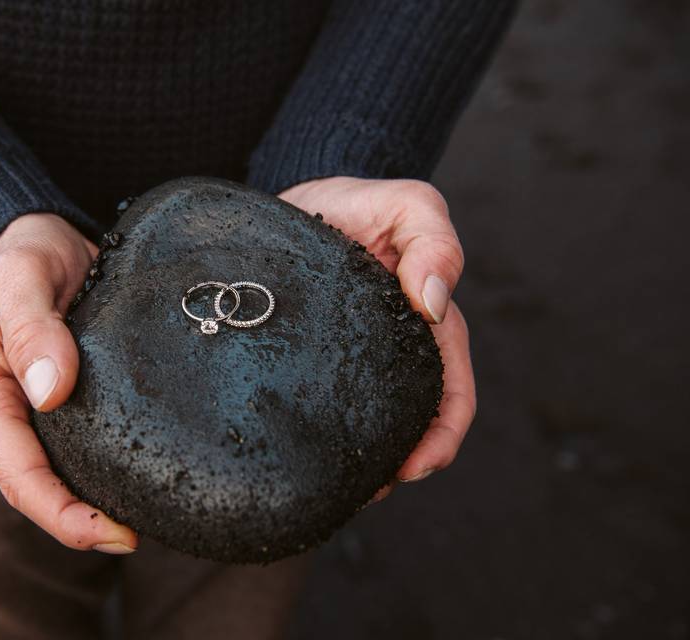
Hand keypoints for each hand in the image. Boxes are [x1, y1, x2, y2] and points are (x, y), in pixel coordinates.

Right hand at [0, 213, 137, 553]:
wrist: (42, 236)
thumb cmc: (21, 253)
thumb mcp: (18, 275)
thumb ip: (31, 328)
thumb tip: (51, 392)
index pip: (17, 477)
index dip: (61, 515)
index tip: (112, 532)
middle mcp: (10, 417)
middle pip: (43, 489)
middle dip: (85, 523)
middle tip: (140, 535)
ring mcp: (41, 414)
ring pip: (69, 474)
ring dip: (103, 502)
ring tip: (154, 515)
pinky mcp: (73, 402)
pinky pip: (92, 446)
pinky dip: (117, 468)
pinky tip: (153, 474)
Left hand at [277, 177, 474, 500]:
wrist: (297, 197)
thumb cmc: (357, 202)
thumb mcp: (405, 205)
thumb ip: (433, 242)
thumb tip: (433, 301)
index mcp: (426, 325)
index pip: (449, 393)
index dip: (441, 437)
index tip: (412, 468)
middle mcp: (393, 351)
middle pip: (410, 422)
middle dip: (397, 464)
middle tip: (366, 491)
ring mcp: (351, 358)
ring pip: (367, 423)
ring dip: (363, 460)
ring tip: (337, 488)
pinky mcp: (310, 358)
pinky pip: (324, 405)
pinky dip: (324, 437)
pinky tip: (307, 457)